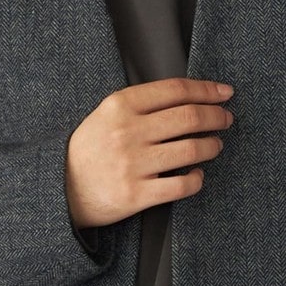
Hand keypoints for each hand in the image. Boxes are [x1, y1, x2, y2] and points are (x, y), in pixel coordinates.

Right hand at [65, 77, 234, 228]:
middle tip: (225, 119)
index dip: (206, 90)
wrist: (60, 188)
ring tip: (215, 145)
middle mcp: (127, 132)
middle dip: (216, 116)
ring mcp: (132, 165)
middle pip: (189, 117)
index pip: (175, 90)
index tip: (224, 93)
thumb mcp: (106, 114)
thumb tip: (190, 98)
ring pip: (191, 150)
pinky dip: (197, 179)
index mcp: (120, 106)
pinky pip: (182, 186)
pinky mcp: (136, 195)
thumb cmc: (89, 150)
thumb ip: (141, 104)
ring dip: (212, 146)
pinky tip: (197, 174)